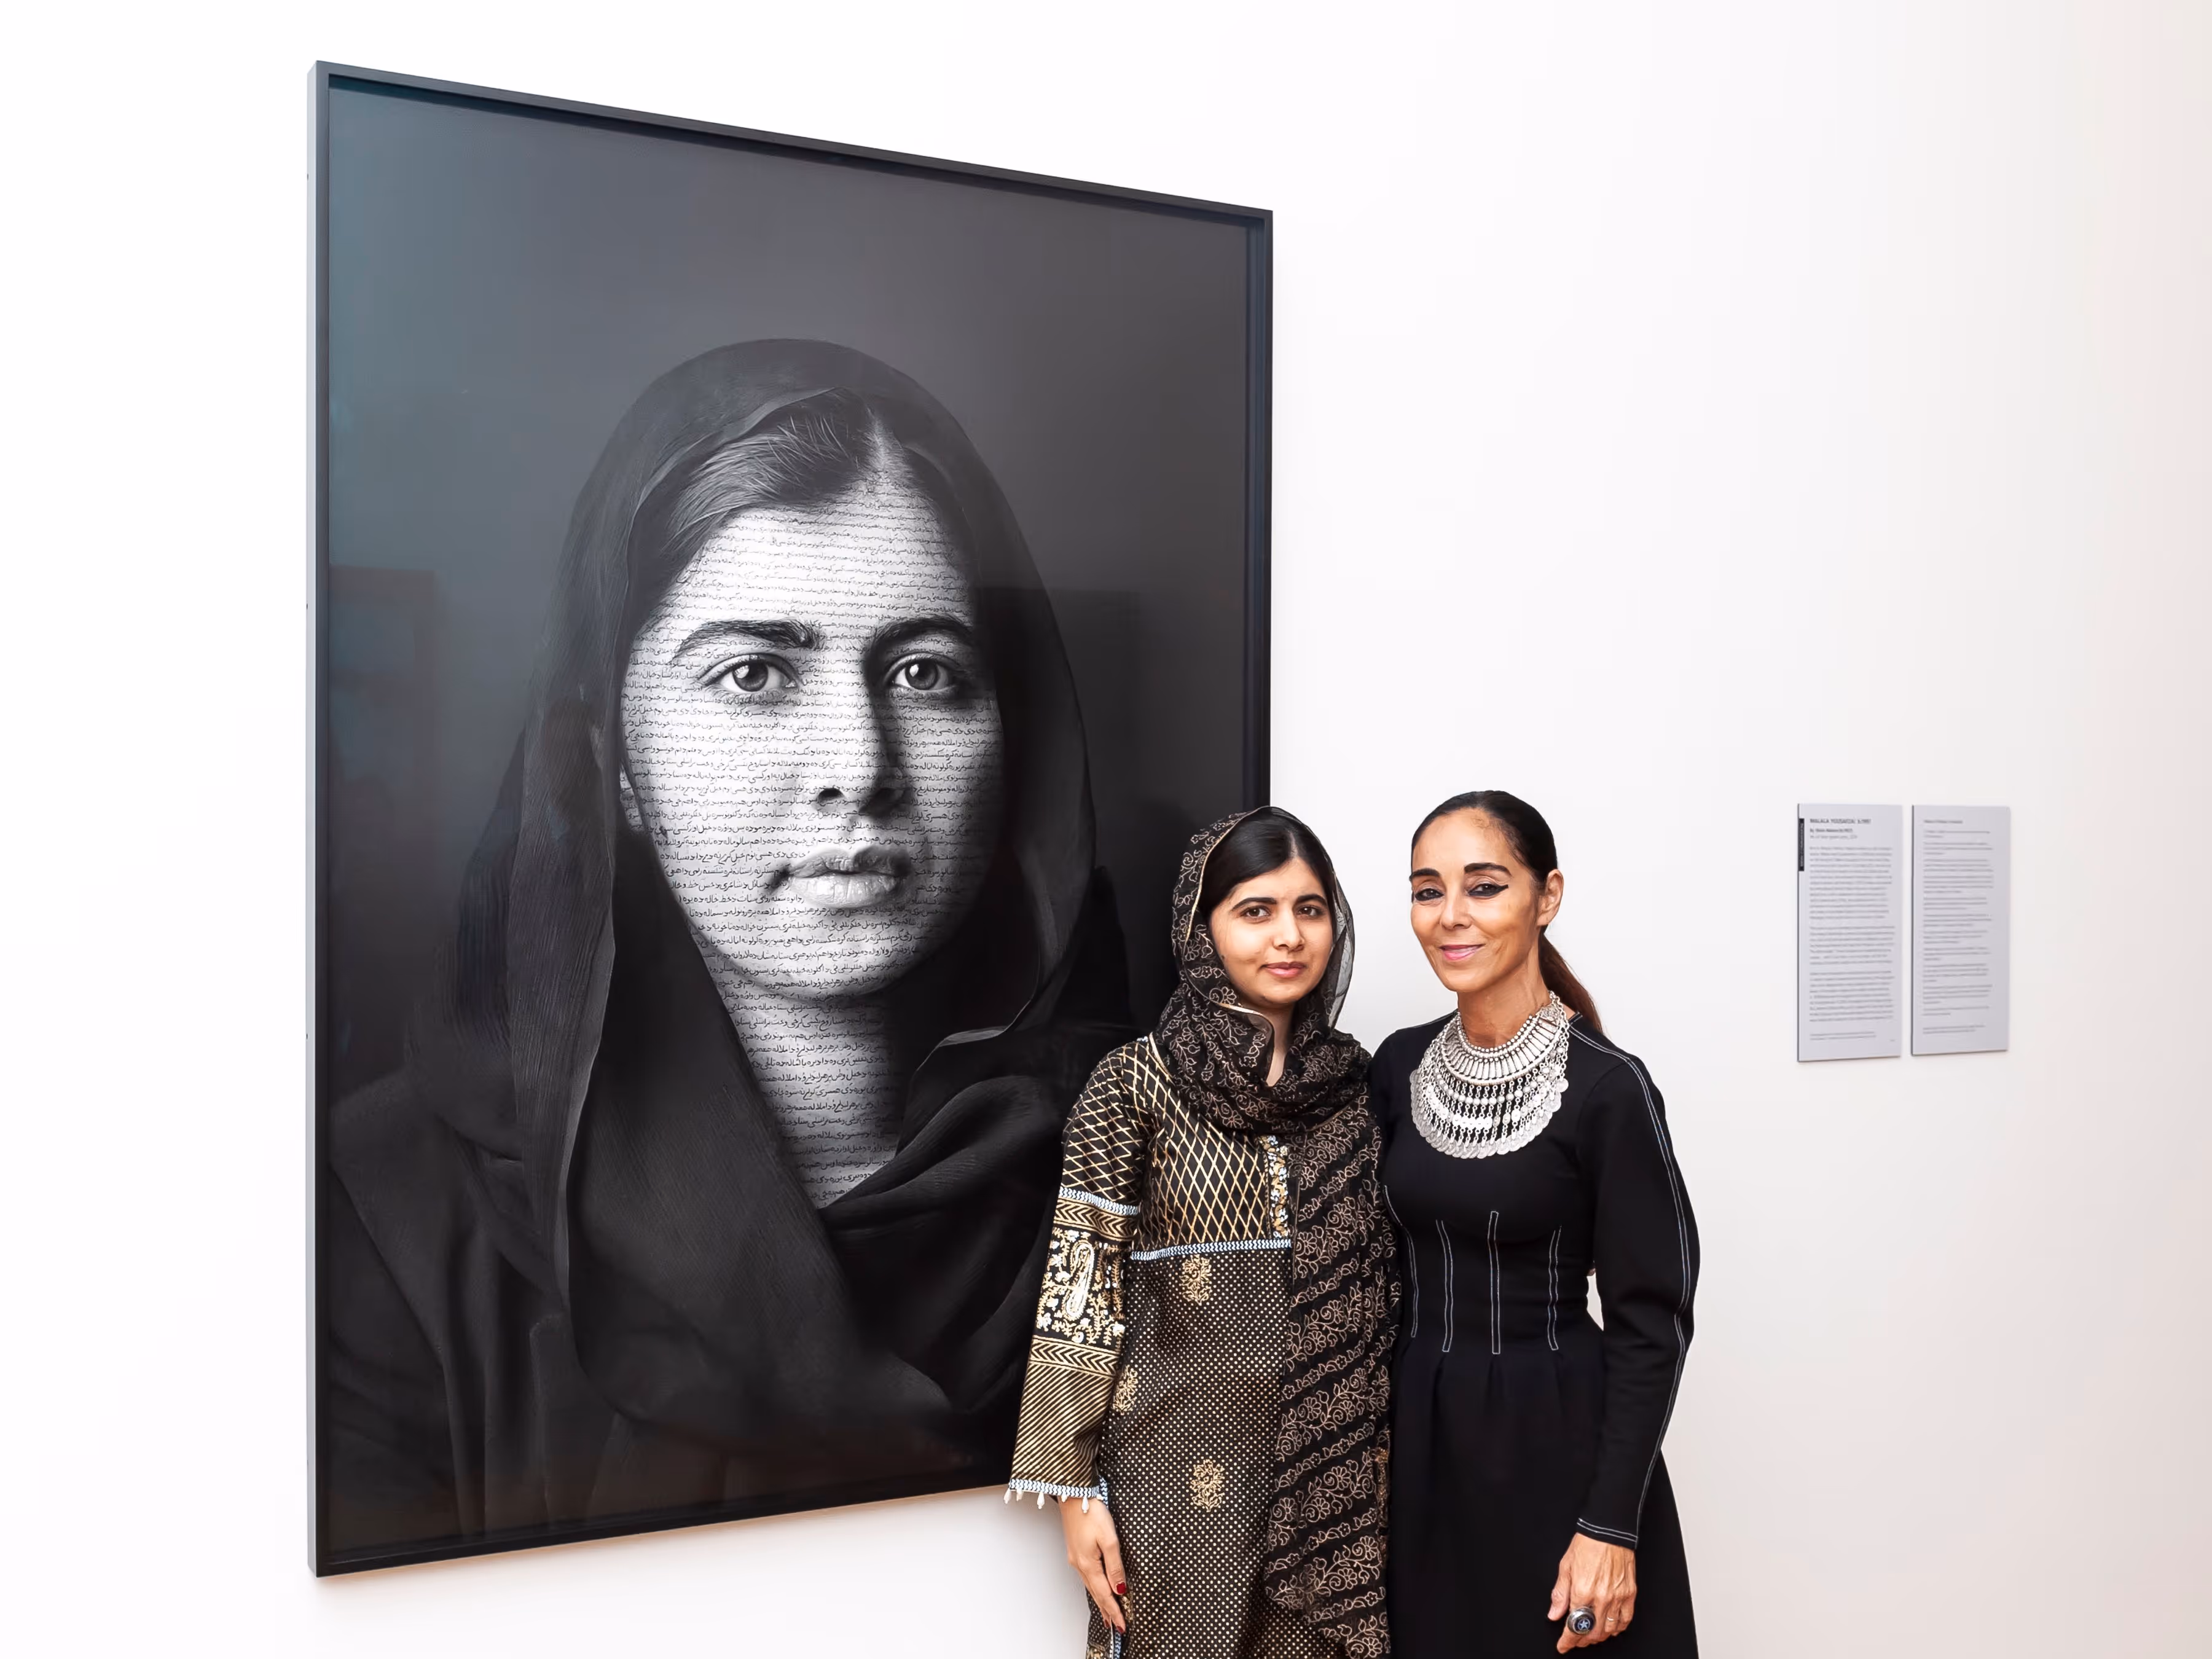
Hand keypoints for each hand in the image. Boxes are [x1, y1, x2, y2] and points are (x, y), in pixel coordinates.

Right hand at [1059, 1495, 1127, 1633]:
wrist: (1074, 1497)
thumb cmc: (1091, 1513)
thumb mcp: (1109, 1539)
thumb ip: (1115, 1565)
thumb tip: (1120, 1588)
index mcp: (1089, 1564)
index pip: (1105, 1594)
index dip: (1115, 1610)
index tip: (1122, 1625)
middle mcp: (1080, 1565)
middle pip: (1096, 1594)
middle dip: (1108, 1611)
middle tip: (1117, 1625)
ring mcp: (1076, 1559)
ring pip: (1091, 1587)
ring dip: (1101, 1601)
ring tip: (1108, 1614)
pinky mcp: (1076, 1553)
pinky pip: (1087, 1577)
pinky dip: (1095, 1588)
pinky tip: (1098, 1590)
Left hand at [1548, 1532, 1635, 1649]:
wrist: (1608, 1531)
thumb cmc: (1587, 1545)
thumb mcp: (1565, 1567)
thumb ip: (1560, 1594)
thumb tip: (1554, 1613)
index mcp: (1582, 1591)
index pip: (1574, 1625)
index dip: (1567, 1640)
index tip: (1563, 1646)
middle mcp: (1601, 1597)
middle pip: (1592, 1632)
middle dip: (1582, 1640)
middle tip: (1576, 1640)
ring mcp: (1617, 1597)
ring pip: (1609, 1629)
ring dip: (1598, 1637)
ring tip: (1590, 1635)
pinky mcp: (1629, 1594)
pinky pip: (1625, 1620)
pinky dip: (1617, 1628)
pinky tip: (1610, 1628)